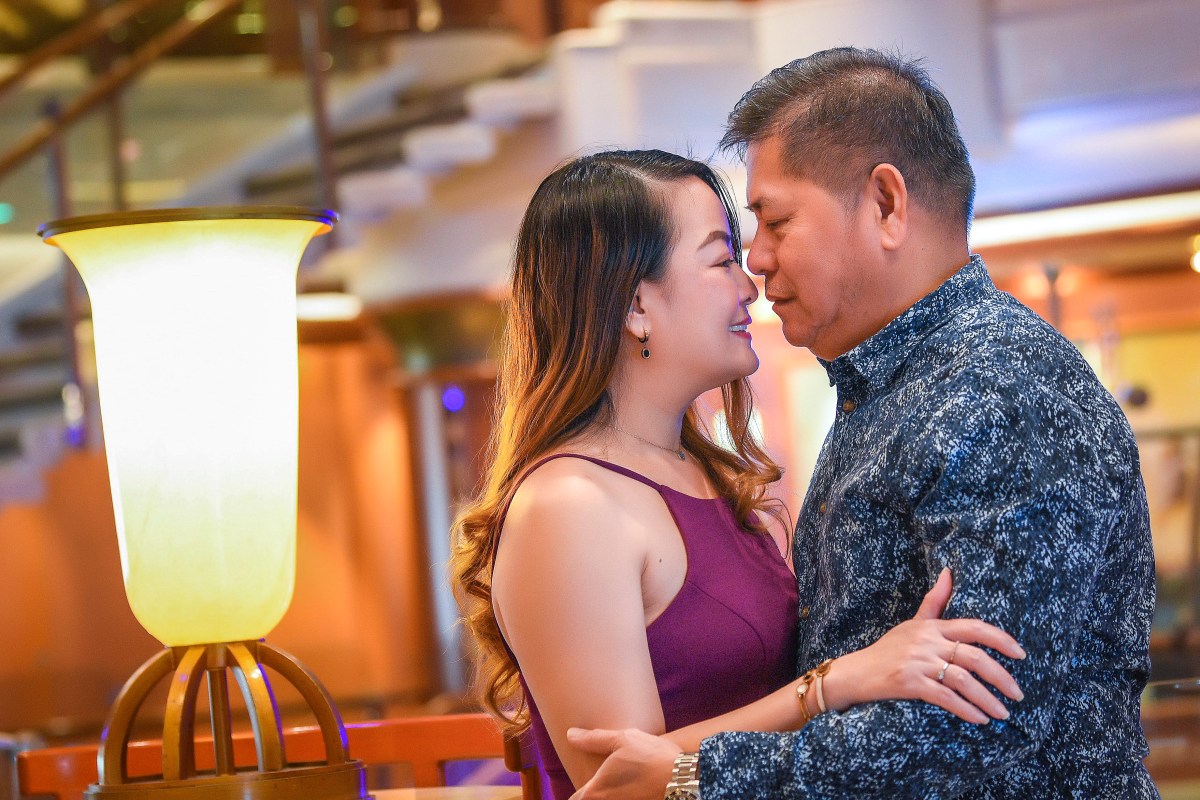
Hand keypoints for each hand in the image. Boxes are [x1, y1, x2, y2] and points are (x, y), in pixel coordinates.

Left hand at [566, 727, 679, 799]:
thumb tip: (570, 735)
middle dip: (594, 794)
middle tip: (604, 784)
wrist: (686, 779)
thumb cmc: (652, 757)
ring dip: (612, 795)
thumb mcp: (623, 739)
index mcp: (595, 792)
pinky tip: (636, 790)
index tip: (586, 787)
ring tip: (623, 784)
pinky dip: (628, 796)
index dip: (579, 794)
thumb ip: (593, 740)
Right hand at [830, 568, 1025, 723]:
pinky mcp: (910, 683)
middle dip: (1001, 677)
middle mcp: (927, 641)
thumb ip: (934, 600)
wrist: (856, 672)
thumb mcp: (912, 623)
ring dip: (987, 699)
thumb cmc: (887, 649)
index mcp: (932, 626)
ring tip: (1002, 714)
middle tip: (1018, 694)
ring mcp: (918, 662)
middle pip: (974, 656)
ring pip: (963, 680)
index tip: (1021, 654)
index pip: (974, 628)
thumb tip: (949, 572)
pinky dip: (966, 710)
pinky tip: (980, 719)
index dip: (1001, 640)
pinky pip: (946, 698)